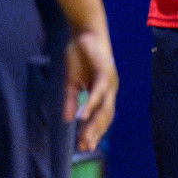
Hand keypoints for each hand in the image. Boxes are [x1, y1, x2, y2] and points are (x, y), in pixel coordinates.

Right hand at [64, 28, 117, 152]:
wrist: (84, 30)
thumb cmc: (79, 54)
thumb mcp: (71, 81)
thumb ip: (71, 100)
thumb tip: (67, 119)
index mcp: (103, 92)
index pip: (101, 117)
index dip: (93, 131)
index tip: (83, 146)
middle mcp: (110, 89)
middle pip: (105, 117)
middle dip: (94, 132)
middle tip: (84, 146)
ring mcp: (110, 82)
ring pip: (104, 109)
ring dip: (94, 124)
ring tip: (84, 137)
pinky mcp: (106, 73)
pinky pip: (98, 93)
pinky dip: (91, 105)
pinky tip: (82, 117)